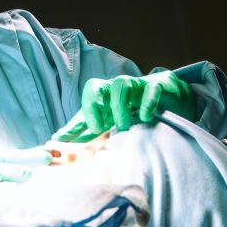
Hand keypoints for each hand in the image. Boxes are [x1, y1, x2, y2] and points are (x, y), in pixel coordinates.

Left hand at [53, 71, 196, 141]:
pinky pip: (150, 89)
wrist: (170, 100)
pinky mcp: (157, 86)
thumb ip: (86, 131)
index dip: (74, 121)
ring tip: (123, 126)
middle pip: (96, 86)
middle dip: (92, 105)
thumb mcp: (109, 123)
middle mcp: (115, 90)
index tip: (63, 139)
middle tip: (97, 128)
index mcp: (103, 100)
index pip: (83, 105)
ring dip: (119, 105)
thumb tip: (57, 141)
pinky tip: (145, 116)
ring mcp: (136, 86)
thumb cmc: (134, 111)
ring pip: (121, 84)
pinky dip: (147, 102)